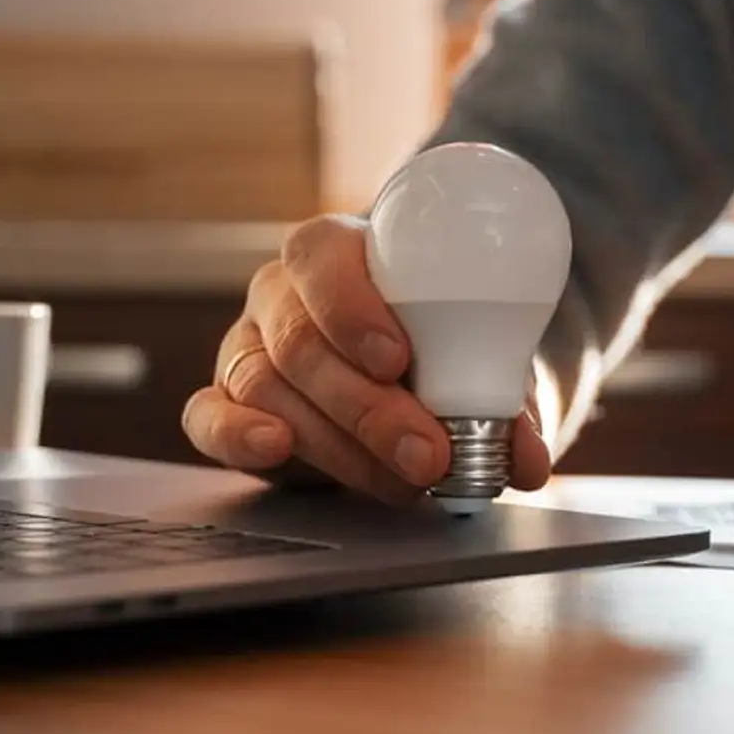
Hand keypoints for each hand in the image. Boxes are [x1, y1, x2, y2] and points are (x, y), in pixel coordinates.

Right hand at [181, 214, 552, 502]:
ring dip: (339, 444)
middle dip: (367, 406)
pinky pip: (208, 417)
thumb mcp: (472, 357)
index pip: (321, 258)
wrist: (399, 371)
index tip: (398, 359)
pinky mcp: (225, 402)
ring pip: (268, 388)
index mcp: (334, 253)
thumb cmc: (432, 343)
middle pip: (301, 341)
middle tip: (427, 453)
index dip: (352, 307)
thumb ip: (501, 401)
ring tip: (402, 480)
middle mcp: (281, 295)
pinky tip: (277, 449)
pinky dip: (236, 436)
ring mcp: (245, 347)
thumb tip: (526, 463)